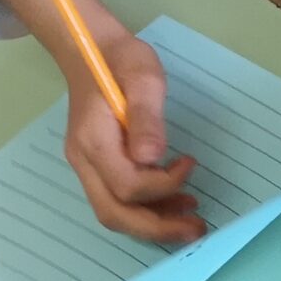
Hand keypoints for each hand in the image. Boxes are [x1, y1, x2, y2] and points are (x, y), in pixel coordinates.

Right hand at [0, 0, 201, 243]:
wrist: (91, 51)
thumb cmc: (121, 60)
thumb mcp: (143, 76)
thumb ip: (147, 116)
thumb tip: (152, 158)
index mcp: (94, 140)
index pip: (127, 185)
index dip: (163, 185)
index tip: (190, 163)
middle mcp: (84, 161)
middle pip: (114, 213)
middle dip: (157, 228)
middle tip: (197, 229)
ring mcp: (87, 167)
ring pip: (114, 212)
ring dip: (153, 224)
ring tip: (192, 220)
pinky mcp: (96, 167)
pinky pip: (117, 200)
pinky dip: (146, 210)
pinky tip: (174, 203)